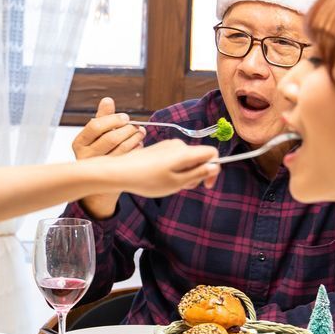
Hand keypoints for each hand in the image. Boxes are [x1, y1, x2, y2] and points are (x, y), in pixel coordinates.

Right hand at [72, 97, 144, 218]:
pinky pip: (128, 159)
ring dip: (134, 138)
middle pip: (110, 138)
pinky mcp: (112, 175)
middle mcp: (86, 156)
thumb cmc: (97, 154)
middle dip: (127, 129)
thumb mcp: (96, 136)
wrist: (96, 187)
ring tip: (140, 133)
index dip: (113, 119)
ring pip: (121, 149)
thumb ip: (102, 118)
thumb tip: (107, 100)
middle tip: (135, 126)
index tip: (125, 117)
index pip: (95, 126)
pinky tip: (138, 144)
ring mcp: (99, 167)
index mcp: (79, 143)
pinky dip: (136, 149)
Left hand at [104, 139, 218, 198]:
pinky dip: (174, 170)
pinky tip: (160, 179)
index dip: (214, 170)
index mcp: (185, 152)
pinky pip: (175, 158)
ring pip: (186, 159)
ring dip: (184, 174)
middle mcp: (178, 145)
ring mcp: (167, 146)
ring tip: (168, 185)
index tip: (206, 185)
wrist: (120, 171)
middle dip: (196, 174)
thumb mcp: (177, 183)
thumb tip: (214, 167)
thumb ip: (198, 174)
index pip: (211, 153)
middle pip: (199, 158)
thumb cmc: (147, 180)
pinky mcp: (159, 149)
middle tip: (181, 188)